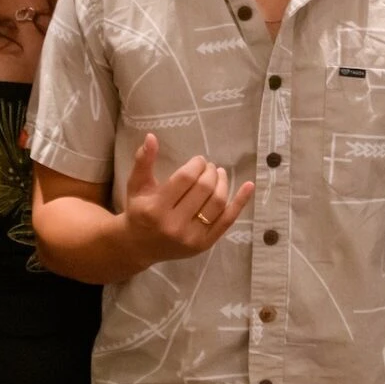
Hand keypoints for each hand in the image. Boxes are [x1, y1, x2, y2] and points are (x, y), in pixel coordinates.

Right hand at [122, 133, 254, 265]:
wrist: (138, 247)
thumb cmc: (138, 211)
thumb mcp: (136, 185)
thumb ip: (143, 161)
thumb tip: (151, 136)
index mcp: (156, 208)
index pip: (186, 178)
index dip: (197, 164)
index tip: (198, 160)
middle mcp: (174, 225)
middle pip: (204, 189)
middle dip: (210, 171)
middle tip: (209, 166)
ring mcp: (191, 237)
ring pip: (217, 203)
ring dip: (223, 182)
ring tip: (219, 173)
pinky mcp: (204, 245)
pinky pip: (227, 221)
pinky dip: (240, 202)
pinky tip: (249, 185)